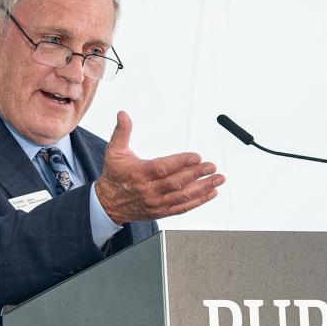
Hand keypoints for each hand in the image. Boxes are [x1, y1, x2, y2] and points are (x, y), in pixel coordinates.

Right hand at [95, 111, 224, 223]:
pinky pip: (183, 207)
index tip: (196, 156)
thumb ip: (122, 132)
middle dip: (197, 174)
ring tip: (218, 179)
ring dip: (203, 188)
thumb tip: (123, 114)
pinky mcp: (162, 211)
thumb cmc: (114, 176)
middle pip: (176, 183)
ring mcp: (157, 202)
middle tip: (212, 166)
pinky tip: (211, 193)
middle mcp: (149, 190)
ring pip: (183, 196)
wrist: (109, 204)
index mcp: (139, 174)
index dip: (180, 162)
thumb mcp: (114, 151)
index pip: (162, 168)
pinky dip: (198, 201)